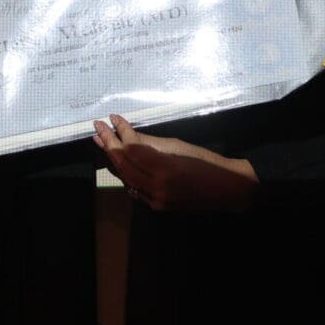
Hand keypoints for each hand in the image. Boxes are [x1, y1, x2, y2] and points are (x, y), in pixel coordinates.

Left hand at [92, 113, 257, 211]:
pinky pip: (134, 188)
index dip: (120, 132)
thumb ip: (152, 144)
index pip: (132, 149)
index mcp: (164, 168)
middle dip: (109, 144)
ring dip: (112, 158)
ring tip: (100, 141)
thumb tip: (129, 136)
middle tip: (97, 127)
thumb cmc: (207, 162)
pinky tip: (117, 162)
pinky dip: (125, 174)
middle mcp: (156, 186)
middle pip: (124, 164)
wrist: (227, 189)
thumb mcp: (180, 146)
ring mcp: (154, 199)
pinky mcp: (156, 206)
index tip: (112, 118)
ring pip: (125, 177)